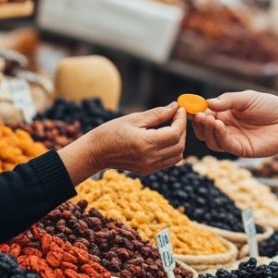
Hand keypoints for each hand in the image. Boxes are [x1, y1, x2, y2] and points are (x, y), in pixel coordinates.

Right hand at [59, 103, 186, 183]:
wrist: (95, 152)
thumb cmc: (111, 132)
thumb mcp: (134, 119)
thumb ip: (158, 114)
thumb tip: (176, 106)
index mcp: (145, 144)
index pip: (175, 133)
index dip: (181, 120)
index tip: (181, 109)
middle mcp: (150, 158)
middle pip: (179, 144)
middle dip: (182, 129)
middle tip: (177, 116)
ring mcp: (150, 167)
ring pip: (177, 155)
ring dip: (179, 140)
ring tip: (171, 126)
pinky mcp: (148, 171)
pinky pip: (169, 161)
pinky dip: (172, 149)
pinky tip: (164, 137)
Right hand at [191, 91, 277, 158]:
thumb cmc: (270, 106)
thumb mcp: (246, 98)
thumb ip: (227, 101)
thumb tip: (207, 103)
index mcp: (226, 115)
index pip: (205, 116)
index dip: (196, 113)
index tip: (189, 107)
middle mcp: (227, 129)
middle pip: (204, 131)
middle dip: (199, 124)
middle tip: (198, 115)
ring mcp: (234, 140)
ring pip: (211, 140)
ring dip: (206, 130)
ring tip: (208, 118)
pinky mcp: (242, 150)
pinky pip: (225, 145)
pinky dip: (218, 135)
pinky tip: (217, 124)